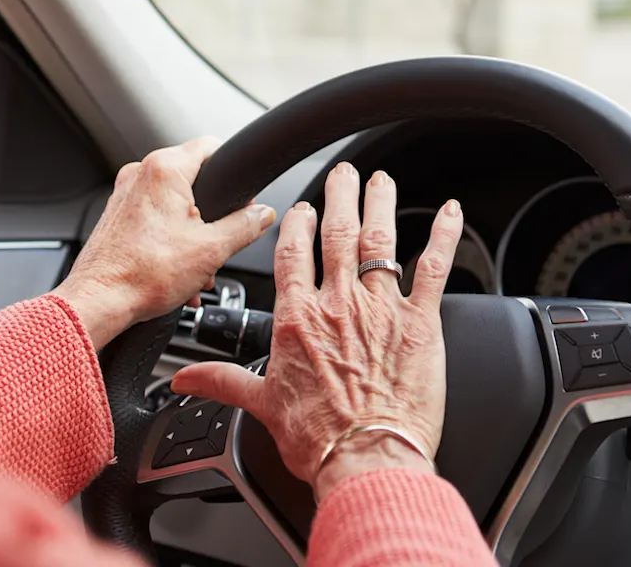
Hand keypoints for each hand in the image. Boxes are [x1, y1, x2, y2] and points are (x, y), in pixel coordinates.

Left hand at [54, 137, 275, 349]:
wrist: (99, 301)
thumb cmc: (143, 274)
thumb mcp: (212, 249)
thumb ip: (245, 226)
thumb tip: (262, 214)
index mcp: (165, 169)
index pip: (211, 145)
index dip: (233, 171)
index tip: (242, 198)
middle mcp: (140, 174)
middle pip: (193, 178)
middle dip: (212, 213)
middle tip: (220, 242)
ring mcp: (124, 194)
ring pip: (173, 203)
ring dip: (192, 233)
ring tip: (197, 269)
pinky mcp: (116, 216)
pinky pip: (153, 218)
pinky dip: (169, 240)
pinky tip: (177, 271)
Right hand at [172, 163, 462, 500]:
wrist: (365, 460)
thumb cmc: (317, 438)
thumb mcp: (260, 406)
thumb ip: (221, 381)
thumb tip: (183, 379)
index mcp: (297, 320)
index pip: (292, 253)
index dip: (297, 223)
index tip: (302, 208)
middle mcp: (337, 305)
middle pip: (336, 233)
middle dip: (339, 195)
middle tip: (343, 172)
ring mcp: (381, 310)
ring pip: (379, 241)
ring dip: (380, 204)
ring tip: (380, 180)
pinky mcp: (420, 325)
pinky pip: (432, 269)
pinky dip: (442, 235)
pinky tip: (447, 211)